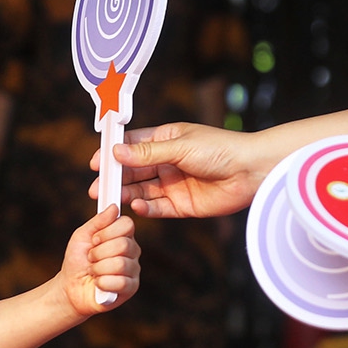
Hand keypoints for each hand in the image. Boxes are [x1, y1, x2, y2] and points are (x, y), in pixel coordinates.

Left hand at [60, 205, 139, 314]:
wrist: (70, 287)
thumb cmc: (77, 260)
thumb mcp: (82, 236)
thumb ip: (98, 221)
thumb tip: (114, 207)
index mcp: (122, 235)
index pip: (127, 224)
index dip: (107, 231)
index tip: (94, 239)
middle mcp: (132, 251)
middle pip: (124, 244)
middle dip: (99, 252)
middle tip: (91, 258)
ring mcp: (133, 270)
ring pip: (120, 264)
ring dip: (98, 268)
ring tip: (93, 271)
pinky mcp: (131, 288)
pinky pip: (120, 282)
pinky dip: (102, 283)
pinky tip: (99, 283)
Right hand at [107, 123, 270, 218]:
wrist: (251, 171)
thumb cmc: (220, 149)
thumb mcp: (180, 147)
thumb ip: (148, 153)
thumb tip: (116, 151)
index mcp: (166, 140)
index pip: (132, 145)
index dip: (113, 153)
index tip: (96, 162)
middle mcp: (167, 162)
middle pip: (134, 170)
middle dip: (115, 178)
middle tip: (97, 187)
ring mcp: (174, 184)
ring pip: (142, 190)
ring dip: (126, 194)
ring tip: (111, 199)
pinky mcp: (183, 204)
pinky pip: (158, 207)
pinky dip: (146, 208)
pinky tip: (137, 206)